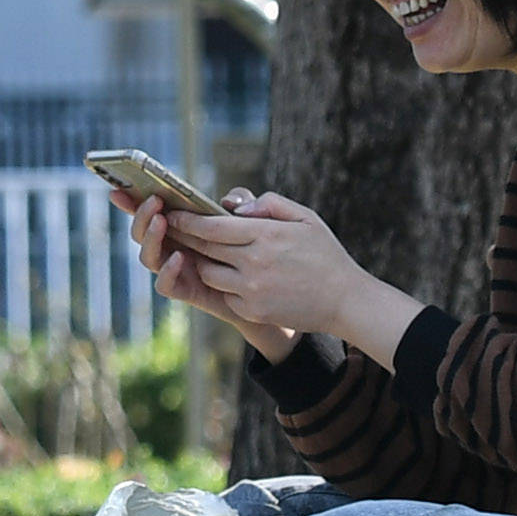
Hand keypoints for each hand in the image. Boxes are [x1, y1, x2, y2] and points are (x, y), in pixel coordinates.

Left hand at [168, 191, 417, 367]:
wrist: (345, 301)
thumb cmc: (325, 254)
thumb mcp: (306, 218)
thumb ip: (270, 205)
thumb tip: (237, 208)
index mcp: (265, 235)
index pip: (212, 226)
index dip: (187, 219)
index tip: (173, 213)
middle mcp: (254, 263)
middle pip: (205, 248)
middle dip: (185, 237)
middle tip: (171, 228)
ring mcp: (251, 290)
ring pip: (209, 273)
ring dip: (203, 262)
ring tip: (204, 253)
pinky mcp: (253, 310)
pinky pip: (225, 295)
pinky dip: (224, 285)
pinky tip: (231, 277)